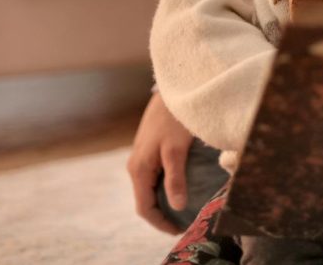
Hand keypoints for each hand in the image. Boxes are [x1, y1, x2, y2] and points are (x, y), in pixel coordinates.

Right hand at [126, 91, 193, 233]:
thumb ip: (175, 177)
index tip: (179, 230)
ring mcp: (143, 157)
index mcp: (139, 169)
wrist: (172, 91)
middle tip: (185, 223)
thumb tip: (178, 205)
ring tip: (186, 209)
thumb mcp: (176, 149)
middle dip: (163, 214)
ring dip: (165, 201)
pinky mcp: (151, 149)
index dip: (160, 222)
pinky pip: (156, 176)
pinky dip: (167, 186)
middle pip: (146, 200)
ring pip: (151, 188)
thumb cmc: (174, 118)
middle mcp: (137, 166)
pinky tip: (183, 187)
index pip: (144, 207)